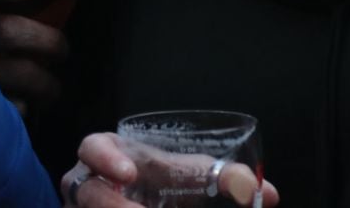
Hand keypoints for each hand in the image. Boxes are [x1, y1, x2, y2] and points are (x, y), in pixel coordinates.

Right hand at [62, 134, 275, 206]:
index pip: (93, 147)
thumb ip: (226, 181)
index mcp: (112, 158)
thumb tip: (267, 193)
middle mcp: (91, 185)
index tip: (129, 174)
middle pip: (83, 191)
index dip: (104, 157)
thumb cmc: (167, 186)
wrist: (152, 202)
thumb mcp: (193, 178)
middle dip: (107, 204)